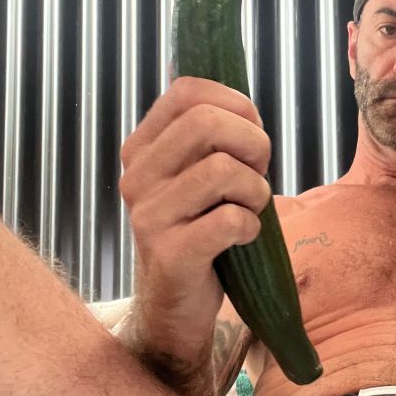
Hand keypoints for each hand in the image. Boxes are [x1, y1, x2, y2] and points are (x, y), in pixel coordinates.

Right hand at [119, 76, 271, 365]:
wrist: (175, 305)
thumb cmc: (201, 228)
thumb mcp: (199, 174)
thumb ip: (214, 136)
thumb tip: (246, 107)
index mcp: (142, 148)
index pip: (187, 91)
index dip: (235, 104)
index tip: (251, 133)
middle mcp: (137, 176)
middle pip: (206, 122)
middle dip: (252, 143)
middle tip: (258, 173)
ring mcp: (148, 216)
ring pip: (221, 169)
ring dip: (255, 190)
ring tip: (249, 208)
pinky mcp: (169, 254)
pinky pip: (229, 220)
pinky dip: (251, 226)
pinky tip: (243, 236)